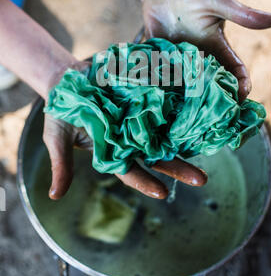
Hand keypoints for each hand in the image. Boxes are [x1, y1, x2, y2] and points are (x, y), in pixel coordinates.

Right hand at [43, 115, 206, 199]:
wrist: (69, 79)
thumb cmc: (62, 112)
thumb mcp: (58, 137)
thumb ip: (62, 164)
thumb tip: (54, 196)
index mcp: (113, 152)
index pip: (132, 172)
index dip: (146, 183)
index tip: (162, 192)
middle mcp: (131, 138)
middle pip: (158, 157)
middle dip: (180, 168)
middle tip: (202, 179)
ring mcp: (139, 119)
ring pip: (166, 133)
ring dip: (187, 139)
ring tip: (210, 145)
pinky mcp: (144, 99)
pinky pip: (164, 105)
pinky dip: (179, 109)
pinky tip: (199, 111)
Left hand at [143, 0, 270, 100]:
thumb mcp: (217, 1)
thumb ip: (241, 14)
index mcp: (216, 47)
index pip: (233, 70)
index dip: (240, 85)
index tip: (240, 97)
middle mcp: (198, 58)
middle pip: (209, 84)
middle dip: (211, 98)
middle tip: (209, 111)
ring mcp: (177, 60)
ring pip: (183, 85)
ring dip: (183, 95)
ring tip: (182, 108)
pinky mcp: (158, 58)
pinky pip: (158, 75)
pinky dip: (157, 84)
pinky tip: (156, 93)